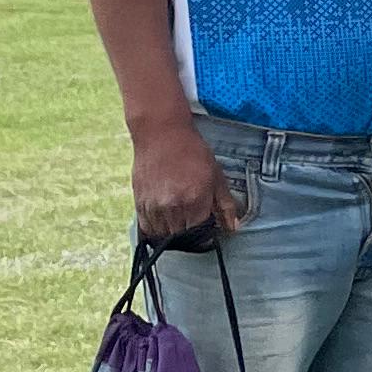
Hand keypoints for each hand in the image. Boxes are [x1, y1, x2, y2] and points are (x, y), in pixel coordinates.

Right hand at [132, 111, 235, 243]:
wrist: (162, 134)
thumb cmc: (193, 152)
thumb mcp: (217, 176)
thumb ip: (225, 205)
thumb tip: (232, 228)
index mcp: (194, 202)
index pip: (200, 235)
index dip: (205, 237)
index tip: (207, 232)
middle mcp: (172, 207)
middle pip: (180, 238)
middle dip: (189, 237)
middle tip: (193, 226)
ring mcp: (153, 206)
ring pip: (161, 236)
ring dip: (171, 235)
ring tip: (179, 224)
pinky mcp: (139, 202)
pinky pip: (146, 227)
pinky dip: (155, 230)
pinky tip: (164, 223)